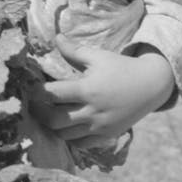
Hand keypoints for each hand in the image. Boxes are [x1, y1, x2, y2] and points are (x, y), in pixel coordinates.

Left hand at [29, 35, 175, 145]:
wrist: (151, 86)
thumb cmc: (121, 68)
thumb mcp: (98, 56)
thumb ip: (74, 51)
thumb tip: (56, 37)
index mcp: (87, 89)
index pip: (53, 94)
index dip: (36, 92)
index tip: (30, 88)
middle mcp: (92, 111)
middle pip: (54, 121)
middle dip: (40, 113)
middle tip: (34, 105)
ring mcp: (99, 127)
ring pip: (65, 136)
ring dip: (53, 126)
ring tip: (48, 114)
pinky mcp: (106, 136)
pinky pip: (81, 144)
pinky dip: (70, 138)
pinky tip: (66, 126)